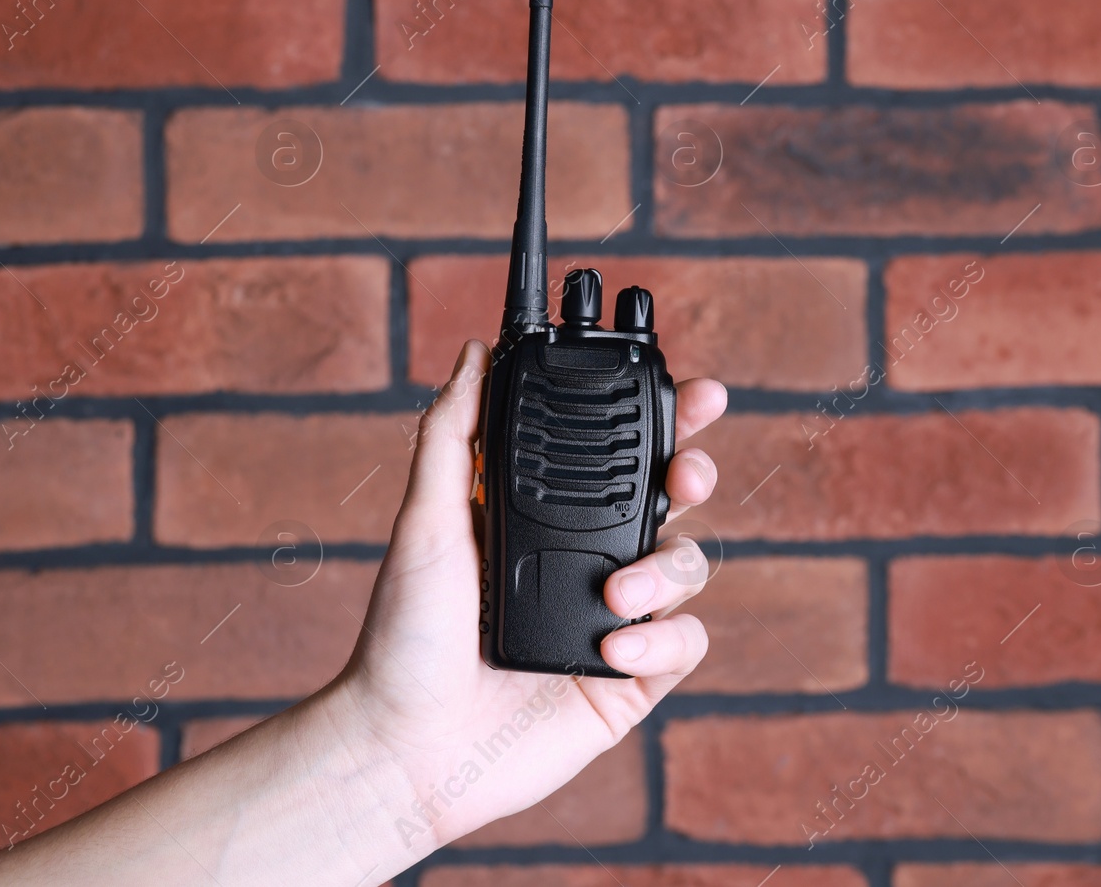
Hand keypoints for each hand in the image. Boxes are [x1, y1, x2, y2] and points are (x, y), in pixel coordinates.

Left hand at [330, 338, 727, 850]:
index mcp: (541, 518)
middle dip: (696, 472)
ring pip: (688, 566)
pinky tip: (612, 648)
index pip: (614, 454)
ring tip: (617, 594)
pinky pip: (686, 643)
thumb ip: (452, 435)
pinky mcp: (630, 682)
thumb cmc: (403, 637)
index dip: (664, 421)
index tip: (697, 392)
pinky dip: (661, 637)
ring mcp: (611, 621)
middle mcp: (584, 562)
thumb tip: (473, 354)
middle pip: (670, 499)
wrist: (407, 745)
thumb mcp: (424, 521)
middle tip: (688, 472)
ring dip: (666, 568)